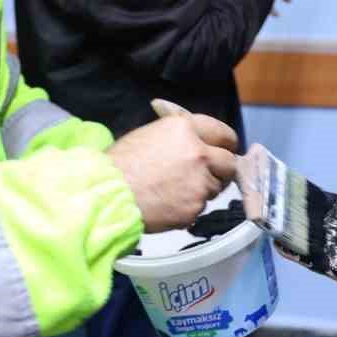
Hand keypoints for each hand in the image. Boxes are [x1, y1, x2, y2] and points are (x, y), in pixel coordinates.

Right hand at [108, 102, 238, 232]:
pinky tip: (169, 204)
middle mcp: (199, 153)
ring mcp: (199, 182)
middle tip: (207, 175)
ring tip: (177, 191)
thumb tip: (195, 141)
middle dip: (221, 169)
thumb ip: (180, 136)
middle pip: (229, 163)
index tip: (227, 148)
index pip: (223, 132)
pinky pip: (200, 207)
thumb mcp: (150, 135)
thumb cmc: (121, 164)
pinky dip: (189, 207)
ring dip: (203, 189)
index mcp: (185, 129)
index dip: (227, 142)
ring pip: (216, 187)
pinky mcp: (195, 207)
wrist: (107, 195)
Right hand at [247, 139, 336, 290]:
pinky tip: (281, 244)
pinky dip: (297, 254)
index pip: (313, 198)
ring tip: (263, 218)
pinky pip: (314, 261)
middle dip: (281, 207)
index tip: (276, 176)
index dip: (294, 189)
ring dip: (284, 230)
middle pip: (302, 218)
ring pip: (302, 239)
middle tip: (258, 194)